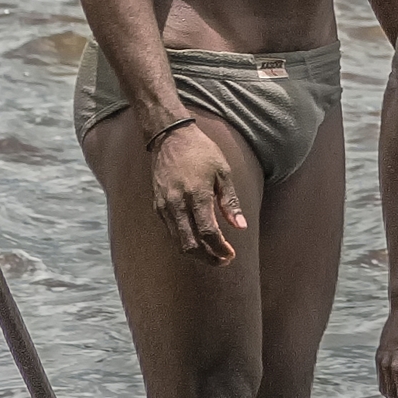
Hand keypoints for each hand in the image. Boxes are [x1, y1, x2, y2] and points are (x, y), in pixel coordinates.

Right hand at [148, 120, 246, 264]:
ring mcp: (165, 206)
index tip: (231, 254)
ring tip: (212, 254)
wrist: (170, 137)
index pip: (208, 233)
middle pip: (191, 245)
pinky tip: (197, 240)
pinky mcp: (157, 206)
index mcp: (197, 194)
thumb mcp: (223, 172)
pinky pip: (171, 232)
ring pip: (178, 242)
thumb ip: (230, 202)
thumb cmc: (201, 152)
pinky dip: (184, 241)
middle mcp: (178, 203)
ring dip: (196, 254)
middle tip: (223, 260)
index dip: (220, 249)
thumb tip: (240, 226)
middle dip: (208, 258)